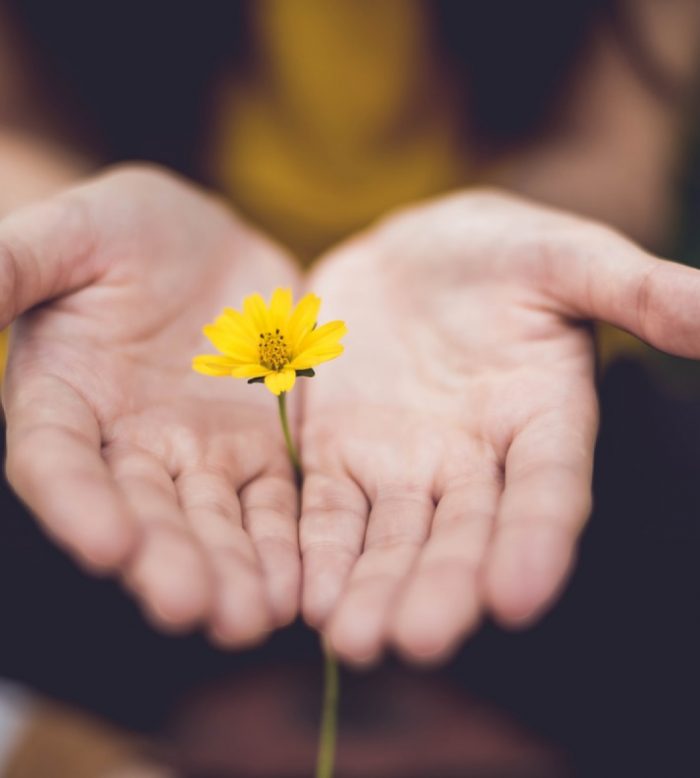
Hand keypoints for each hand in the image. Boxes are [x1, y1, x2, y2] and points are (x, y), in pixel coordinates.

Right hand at [1, 165, 301, 645]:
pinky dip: (284, 542)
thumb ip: (14, 266)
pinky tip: (298, 585)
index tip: (106, 544)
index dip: (77, 504)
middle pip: (143, 512)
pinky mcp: (259, 450)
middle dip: (167, 560)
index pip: (58, 463)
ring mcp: (198, 454)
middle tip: (193, 608)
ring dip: (231, 570)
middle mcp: (128, 445)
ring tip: (252, 619)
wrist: (207, 244)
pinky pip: (272, 503)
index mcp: (65, 401)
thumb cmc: (124, 230)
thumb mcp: (71, 234)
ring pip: (213, 521)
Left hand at [299, 189, 699, 663]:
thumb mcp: (566, 257)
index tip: (517, 597)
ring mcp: (404, 464)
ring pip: (392, 539)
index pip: (547, 491)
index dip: (537, 542)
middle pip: (463, 535)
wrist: (411, 254)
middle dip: (441, 588)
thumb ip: (637, 291)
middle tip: (417, 642)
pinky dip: (319, 551)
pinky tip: (308, 598)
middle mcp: (476, 461)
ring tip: (354, 641)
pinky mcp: (340, 454)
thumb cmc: (500, 251)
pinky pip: (329, 510)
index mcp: (542, 420)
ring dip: (374, 588)